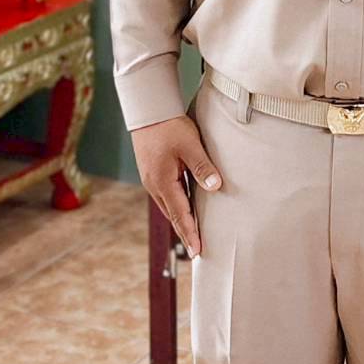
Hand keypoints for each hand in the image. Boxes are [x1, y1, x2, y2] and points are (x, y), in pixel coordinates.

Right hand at [131, 114, 222, 257]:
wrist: (149, 111)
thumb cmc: (170, 126)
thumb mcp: (190, 145)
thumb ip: (202, 167)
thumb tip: (215, 187)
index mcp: (162, 182)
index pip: (180, 214)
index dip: (189, 233)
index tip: (196, 251)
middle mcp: (155, 185)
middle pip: (173, 214)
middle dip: (184, 232)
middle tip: (196, 250)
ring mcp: (152, 179)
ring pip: (169, 205)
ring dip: (180, 220)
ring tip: (192, 234)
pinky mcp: (153, 172)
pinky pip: (167, 195)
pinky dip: (176, 205)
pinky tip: (185, 207)